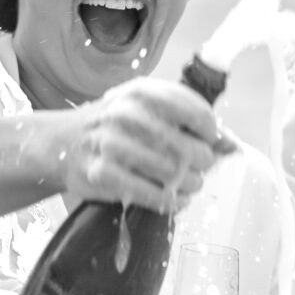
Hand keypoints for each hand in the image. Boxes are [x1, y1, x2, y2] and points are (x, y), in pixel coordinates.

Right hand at [57, 78, 232, 214]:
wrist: (62, 143)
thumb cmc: (115, 126)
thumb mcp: (147, 109)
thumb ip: (188, 121)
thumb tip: (232, 146)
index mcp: (143, 92)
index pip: (197, 113)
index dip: (211, 134)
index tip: (207, 142)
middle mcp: (128, 114)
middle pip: (190, 149)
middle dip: (201, 164)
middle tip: (196, 169)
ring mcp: (113, 145)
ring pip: (175, 175)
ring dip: (189, 186)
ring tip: (185, 184)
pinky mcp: (104, 175)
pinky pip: (154, 196)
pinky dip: (172, 202)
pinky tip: (174, 199)